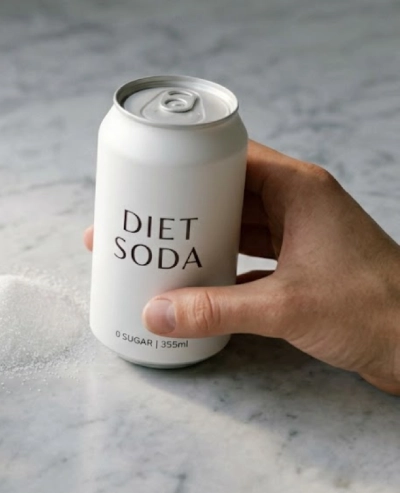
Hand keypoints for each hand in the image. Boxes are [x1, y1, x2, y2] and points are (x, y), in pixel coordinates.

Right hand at [84, 141, 399, 393]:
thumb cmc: (376, 310)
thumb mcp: (284, 307)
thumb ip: (216, 310)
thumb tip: (156, 311)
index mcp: (299, 189)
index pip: (231, 156)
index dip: (187, 162)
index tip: (148, 173)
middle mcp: (299, 204)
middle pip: (228, 191)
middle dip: (184, 207)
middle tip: (140, 218)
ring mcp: (302, 235)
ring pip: (237, 224)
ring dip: (201, 236)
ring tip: (157, 248)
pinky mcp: (303, 266)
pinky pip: (249, 254)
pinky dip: (221, 264)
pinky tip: (194, 279)